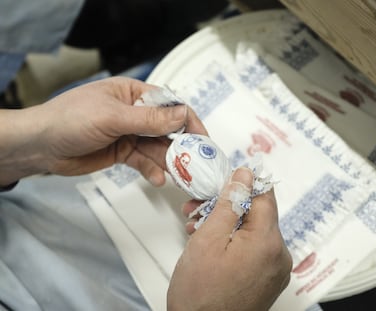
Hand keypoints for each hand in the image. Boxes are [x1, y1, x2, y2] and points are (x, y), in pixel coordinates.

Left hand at [0, 77, 206, 185]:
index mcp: (133, 94)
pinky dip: (152, 170)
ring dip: (168, 161)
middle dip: (181, 145)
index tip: (201, 137)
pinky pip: (144, 161)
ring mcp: (129, 133)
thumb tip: (182, 115)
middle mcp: (134, 113)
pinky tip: (159, 178)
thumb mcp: (112, 117)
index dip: (187, 120)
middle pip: (166, 128)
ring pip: (157, 147)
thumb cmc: (69, 119)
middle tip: (194, 162)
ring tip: (180, 175)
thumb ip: (149, 119)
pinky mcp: (123, 152)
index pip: (169, 104)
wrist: (41, 146)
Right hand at [168, 167, 291, 310]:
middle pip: (257, 214)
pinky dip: (234, 242)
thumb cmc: (200, 294)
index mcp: (268, 242)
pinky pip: (254, 249)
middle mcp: (279, 255)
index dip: (243, 184)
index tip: (223, 182)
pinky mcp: (268, 279)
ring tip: (198, 228)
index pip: (264, 195)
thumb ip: (229, 203)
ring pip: (253, 231)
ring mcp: (275, 270)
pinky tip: (212, 244)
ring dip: (227, 224)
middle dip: (226, 207)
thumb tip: (245, 175)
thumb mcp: (208, 239)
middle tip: (197, 208)